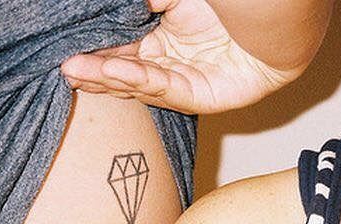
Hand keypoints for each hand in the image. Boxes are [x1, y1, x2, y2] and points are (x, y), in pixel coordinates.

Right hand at [60, 0, 306, 113]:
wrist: (278, 7)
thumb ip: (141, 5)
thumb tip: (107, 13)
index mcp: (164, 35)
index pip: (122, 48)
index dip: (96, 51)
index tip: (66, 50)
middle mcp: (174, 59)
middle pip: (127, 71)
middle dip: (95, 71)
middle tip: (62, 67)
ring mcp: (190, 79)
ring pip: (142, 84)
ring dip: (109, 78)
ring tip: (75, 71)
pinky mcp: (208, 97)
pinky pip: (169, 89)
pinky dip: (142, 79)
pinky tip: (114, 71)